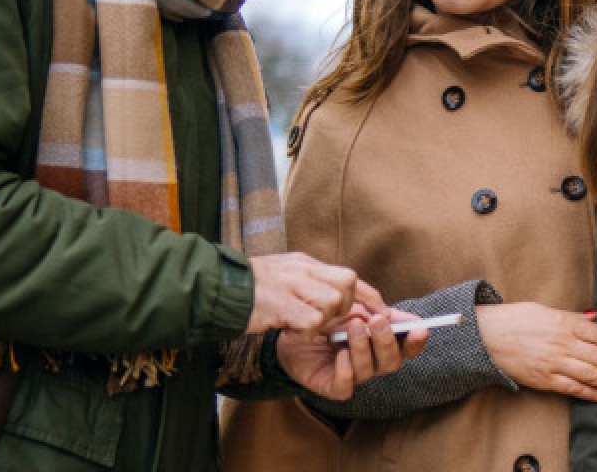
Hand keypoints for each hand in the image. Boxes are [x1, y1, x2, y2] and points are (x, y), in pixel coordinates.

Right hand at [247, 252, 386, 333]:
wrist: (215, 288)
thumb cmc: (249, 288)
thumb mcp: (286, 276)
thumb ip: (311, 282)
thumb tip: (338, 295)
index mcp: (306, 264)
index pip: (350, 276)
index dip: (369, 297)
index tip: (381, 313)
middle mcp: (303, 269)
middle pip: (347, 284)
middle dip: (343, 307)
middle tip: (324, 321)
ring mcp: (292, 284)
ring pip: (331, 301)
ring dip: (321, 320)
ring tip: (300, 325)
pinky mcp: (281, 304)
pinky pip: (311, 321)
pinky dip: (304, 333)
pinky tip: (289, 332)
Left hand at [275, 308, 428, 399]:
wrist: (290, 327)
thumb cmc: (325, 315)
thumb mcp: (350, 301)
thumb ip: (372, 304)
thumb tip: (392, 315)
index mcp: (380, 342)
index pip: (406, 347)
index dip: (416, 342)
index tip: (420, 329)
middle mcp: (371, 361)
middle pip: (392, 362)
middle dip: (387, 341)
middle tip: (376, 321)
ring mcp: (352, 374)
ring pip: (369, 371)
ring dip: (364, 347)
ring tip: (352, 326)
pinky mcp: (331, 385)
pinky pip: (346, 386)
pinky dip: (346, 370)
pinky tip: (339, 353)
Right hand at [476, 302, 596, 401]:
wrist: (485, 336)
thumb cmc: (514, 319)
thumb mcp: (545, 309)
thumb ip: (572, 316)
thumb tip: (594, 317)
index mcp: (565, 323)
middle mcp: (564, 343)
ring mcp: (555, 363)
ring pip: (592, 375)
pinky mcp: (545, 380)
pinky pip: (574, 389)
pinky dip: (593, 394)